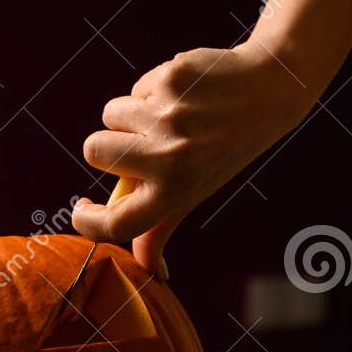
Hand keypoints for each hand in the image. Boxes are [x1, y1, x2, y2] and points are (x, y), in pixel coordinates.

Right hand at [74, 41, 315, 272]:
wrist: (268, 92)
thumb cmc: (225, 150)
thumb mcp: (196, 191)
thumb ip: (162, 228)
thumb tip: (151, 271)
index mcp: (175, 193)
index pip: (116, 222)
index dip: (88, 221)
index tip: (83, 209)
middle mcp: (171, 159)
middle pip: (94, 151)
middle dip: (108, 145)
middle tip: (139, 143)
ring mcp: (169, 118)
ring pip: (111, 114)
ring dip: (130, 115)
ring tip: (166, 117)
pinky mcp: (170, 80)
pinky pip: (136, 88)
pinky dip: (152, 91)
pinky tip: (183, 95)